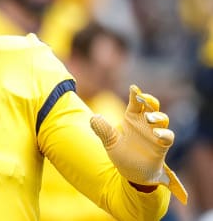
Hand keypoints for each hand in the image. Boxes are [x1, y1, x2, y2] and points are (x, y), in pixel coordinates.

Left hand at [90, 85, 187, 203]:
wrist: (133, 175)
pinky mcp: (162, 146)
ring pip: (162, 119)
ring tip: (149, 117)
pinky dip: (164, 133)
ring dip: (157, 116)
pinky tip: (156, 134)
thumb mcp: (110, 142)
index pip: (135, 103)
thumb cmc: (123, 155)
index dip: (135, 95)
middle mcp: (145, 123)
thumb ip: (103, 130)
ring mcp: (155, 134)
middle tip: (143, 98)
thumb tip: (93, 118)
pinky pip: (168, 136)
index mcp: (132, 119)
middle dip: (149, 100)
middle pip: (152, 107)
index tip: (133, 88)